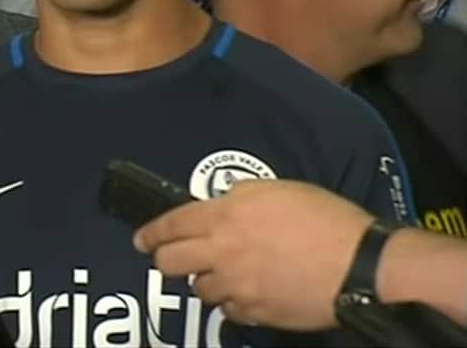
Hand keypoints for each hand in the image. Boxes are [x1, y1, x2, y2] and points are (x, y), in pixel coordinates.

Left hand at [133, 179, 372, 330]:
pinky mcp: (256, 312)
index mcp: (224, 216)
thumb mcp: (276, 189)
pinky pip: (229, 311)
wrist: (360, 264)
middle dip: (166, 261)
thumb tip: (222, 203)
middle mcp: (221, 252)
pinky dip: (233, 303)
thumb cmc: (325, 219)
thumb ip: (238, 196)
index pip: (172, 225)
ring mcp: (237, 286)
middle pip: (170, 263)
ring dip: (206, 282)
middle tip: (172, 260)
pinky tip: (247, 293)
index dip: (151, 233)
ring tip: (223, 275)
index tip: (141, 240)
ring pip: (200, 290)